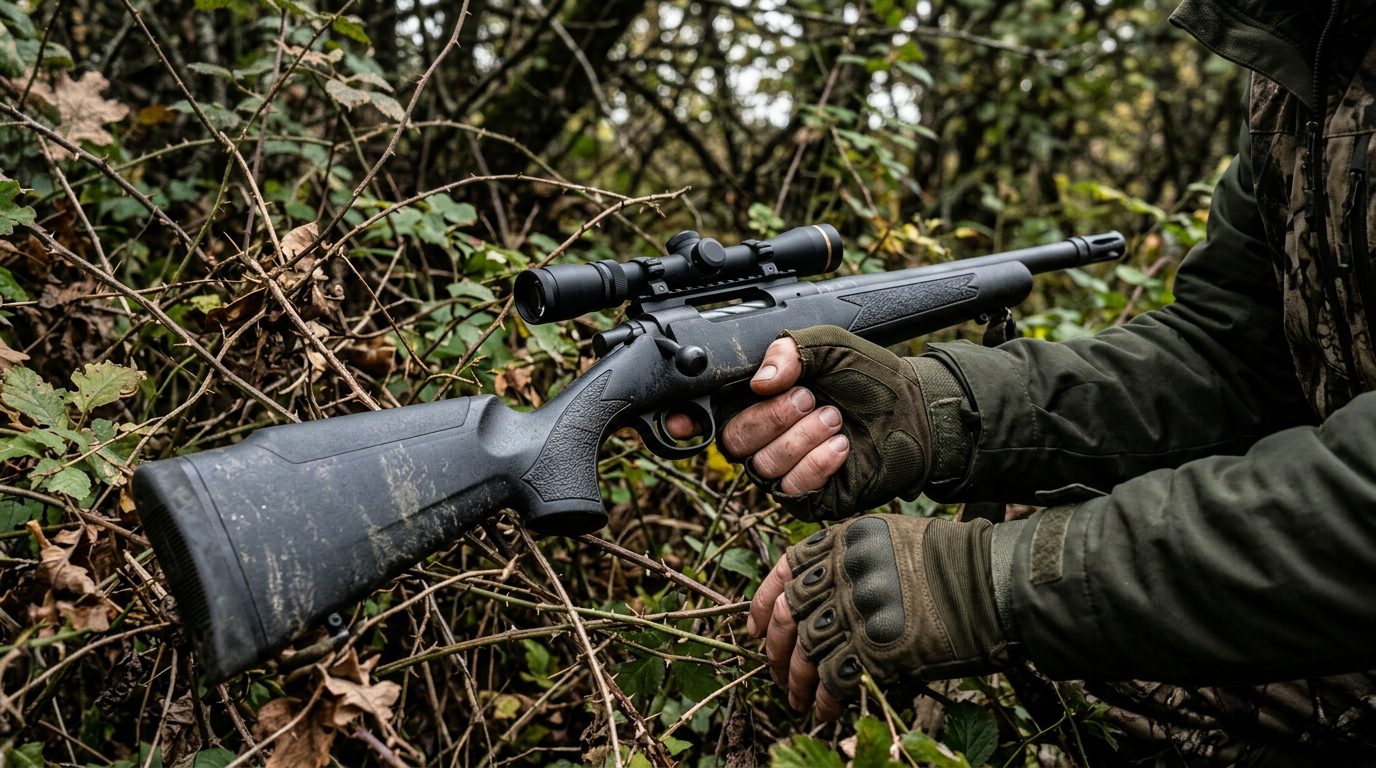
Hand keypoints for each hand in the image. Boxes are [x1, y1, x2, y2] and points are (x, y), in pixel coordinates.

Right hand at [675, 325, 966, 520]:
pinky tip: (841, 446)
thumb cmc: (869, 377)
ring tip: (835, 419)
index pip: (704, 412)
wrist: (913, 413)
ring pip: (761, 466)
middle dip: (770, 418)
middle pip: (732, 440)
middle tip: (809, 398)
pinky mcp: (807, 495)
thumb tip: (760, 380)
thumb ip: (792, 351)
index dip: (684, 419)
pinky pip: (790, 488)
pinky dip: (816, 464)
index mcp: (755, 396)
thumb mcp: (830, 346)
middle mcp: (762, 434)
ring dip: (800, 439)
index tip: (681, 421)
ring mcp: (782, 467)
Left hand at [748, 514, 1006, 719]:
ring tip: (796, 700)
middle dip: (774, 649)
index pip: (785, 570)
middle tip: (773, 673)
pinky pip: (835, 678)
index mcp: (843, 540)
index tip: (753, 627)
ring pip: (806, 650)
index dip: (762, 602)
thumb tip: (815, 595)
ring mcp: (858, 609)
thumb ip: (849, 560)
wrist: (995, 583)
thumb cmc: (952, 562)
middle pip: (788, 614)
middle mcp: (842, 571)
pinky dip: (826, 699)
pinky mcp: (876, 648)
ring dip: (796, 681)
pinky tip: (826, 711)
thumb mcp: (890, 540)